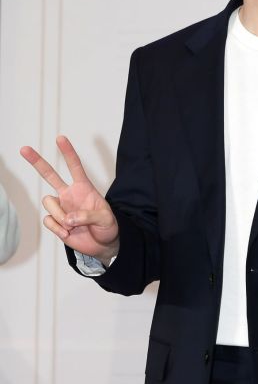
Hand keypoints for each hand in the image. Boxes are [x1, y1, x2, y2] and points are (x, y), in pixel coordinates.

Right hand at [20, 135, 118, 264]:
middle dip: (37, 162)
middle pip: (50, 175)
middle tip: (24, 149)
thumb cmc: (107, 227)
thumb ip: (88, 216)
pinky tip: (68, 234)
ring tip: (73, 226)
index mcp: (84, 188)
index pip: (75, 166)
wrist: (102, 245)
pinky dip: (58, 229)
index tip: (60, 138)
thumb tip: (69, 219)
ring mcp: (61, 207)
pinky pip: (48, 221)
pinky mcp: (56, 221)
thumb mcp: (106, 219)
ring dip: (61, 216)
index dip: (68, 152)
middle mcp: (69, 194)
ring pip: (48, 202)